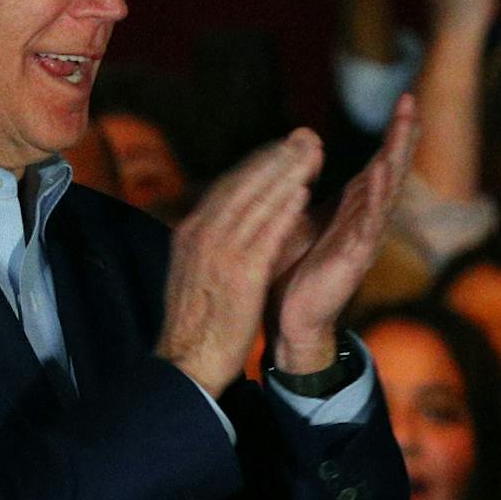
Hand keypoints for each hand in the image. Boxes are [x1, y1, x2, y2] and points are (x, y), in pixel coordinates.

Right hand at [155, 131, 324, 395]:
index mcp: (192, 232)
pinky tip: (303, 194)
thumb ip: (215, 242)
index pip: (230, 186)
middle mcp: (202, 234)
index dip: (262, 163)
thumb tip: (233, 220)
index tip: (287, 146)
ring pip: (256, 202)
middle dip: (278, 158)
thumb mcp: (199, 270)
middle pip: (244, 184)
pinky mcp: (238, 275)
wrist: (187, 363)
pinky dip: (283, 211)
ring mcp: (218, 253)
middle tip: (308, 137)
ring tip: (313, 153)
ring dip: (286, 174)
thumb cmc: (200, 322)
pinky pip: (265, 235)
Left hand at [270, 94, 419, 371]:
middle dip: (401, 137)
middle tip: (411, 103)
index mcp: (354, 208)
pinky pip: (369, 222)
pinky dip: (377, 198)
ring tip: (404, 130)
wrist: (294, 320)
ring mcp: (365, 238)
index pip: (379, 162)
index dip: (393, 134)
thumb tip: (302, 155)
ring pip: (387, 192)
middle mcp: (367, 219)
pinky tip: (381, 175)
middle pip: (391, 170)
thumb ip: (306, 188)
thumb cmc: (298, 269)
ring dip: (395, 159)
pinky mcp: (355, 258)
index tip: (406, 100)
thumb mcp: (300, 219)